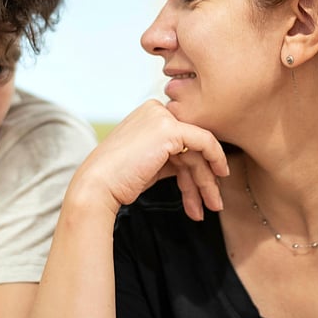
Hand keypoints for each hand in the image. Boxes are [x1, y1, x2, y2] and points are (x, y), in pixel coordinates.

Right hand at [69, 100, 228, 220]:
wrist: (98, 186)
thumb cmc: (118, 180)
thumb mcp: (149, 163)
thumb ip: (171, 158)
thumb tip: (198, 168)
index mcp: (148, 116)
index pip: (181, 140)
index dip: (194, 167)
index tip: (204, 190)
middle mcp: (155, 111)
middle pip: (191, 145)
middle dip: (203, 177)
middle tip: (213, 203)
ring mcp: (162, 117)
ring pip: (199, 149)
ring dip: (207, 182)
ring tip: (212, 207)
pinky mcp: (170, 129)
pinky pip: (205, 142)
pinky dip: (216, 160)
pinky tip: (218, 182)